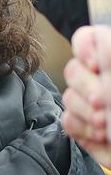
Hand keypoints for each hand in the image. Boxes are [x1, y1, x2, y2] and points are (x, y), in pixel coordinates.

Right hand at [63, 25, 110, 165]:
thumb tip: (98, 47)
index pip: (87, 39)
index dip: (85, 49)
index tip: (97, 65)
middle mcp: (102, 79)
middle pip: (72, 69)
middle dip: (87, 87)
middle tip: (104, 102)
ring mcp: (91, 104)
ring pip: (68, 97)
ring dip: (87, 113)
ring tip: (107, 125)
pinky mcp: (84, 128)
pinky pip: (67, 121)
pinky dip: (84, 129)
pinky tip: (102, 135)